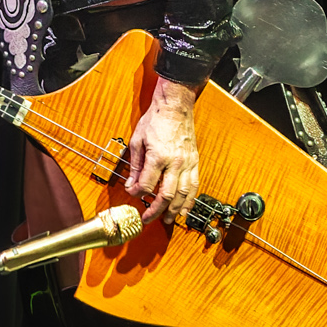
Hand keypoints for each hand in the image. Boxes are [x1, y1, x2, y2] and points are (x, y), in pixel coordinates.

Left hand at [126, 80, 202, 223]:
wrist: (175, 107)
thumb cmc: (155, 120)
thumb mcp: (137, 141)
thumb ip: (135, 165)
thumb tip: (131, 185)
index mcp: (158, 156)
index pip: (147, 184)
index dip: (137, 193)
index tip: (132, 195)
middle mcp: (175, 162)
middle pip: (166, 194)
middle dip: (156, 210)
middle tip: (148, 219)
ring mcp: (188, 163)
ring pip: (184, 193)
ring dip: (175, 209)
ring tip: (167, 219)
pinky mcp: (195, 162)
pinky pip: (194, 185)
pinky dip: (190, 199)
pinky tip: (185, 208)